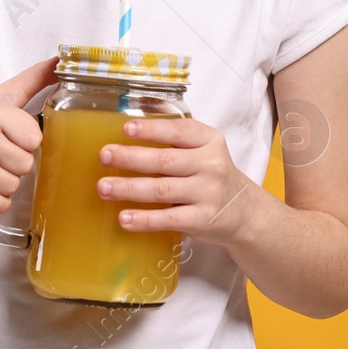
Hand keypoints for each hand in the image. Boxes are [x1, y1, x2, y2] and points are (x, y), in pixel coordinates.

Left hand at [98, 117, 257, 245]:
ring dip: (129, 188)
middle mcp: (211, 165)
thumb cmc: (211, 175)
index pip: (178, 131)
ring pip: (162, 190)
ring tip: (104, 188)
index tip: (127, 128)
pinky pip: (168, 218)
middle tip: (105, 155)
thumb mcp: (203, 149)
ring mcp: (207, 193)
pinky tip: (124, 218)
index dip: (152, 130)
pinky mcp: (202, 220)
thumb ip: (174, 140)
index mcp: (209, 140)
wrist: (243, 211)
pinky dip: (144, 219)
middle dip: (131, 157)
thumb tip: (128, 133)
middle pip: (164, 160)